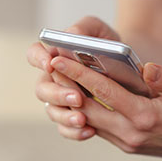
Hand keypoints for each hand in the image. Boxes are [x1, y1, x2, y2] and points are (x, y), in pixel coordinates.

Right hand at [26, 17, 120, 139]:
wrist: (126, 69)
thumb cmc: (108, 45)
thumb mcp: (99, 31)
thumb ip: (84, 28)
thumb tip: (71, 34)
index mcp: (53, 55)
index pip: (35, 54)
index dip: (39, 59)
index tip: (52, 63)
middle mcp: (52, 79)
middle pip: (42, 89)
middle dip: (58, 94)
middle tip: (77, 97)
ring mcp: (60, 101)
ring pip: (52, 112)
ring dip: (65, 116)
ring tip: (82, 119)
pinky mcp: (71, 117)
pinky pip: (66, 129)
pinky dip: (75, 132)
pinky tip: (90, 131)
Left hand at [49, 56, 161, 160]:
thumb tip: (146, 67)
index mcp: (146, 118)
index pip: (105, 93)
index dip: (80, 75)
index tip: (60, 59)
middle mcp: (130, 134)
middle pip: (87, 109)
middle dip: (66, 86)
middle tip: (48, 64)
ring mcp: (126, 142)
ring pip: (89, 120)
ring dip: (71, 100)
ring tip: (56, 76)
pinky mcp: (125, 144)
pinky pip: (98, 126)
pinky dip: (84, 111)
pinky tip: (75, 93)